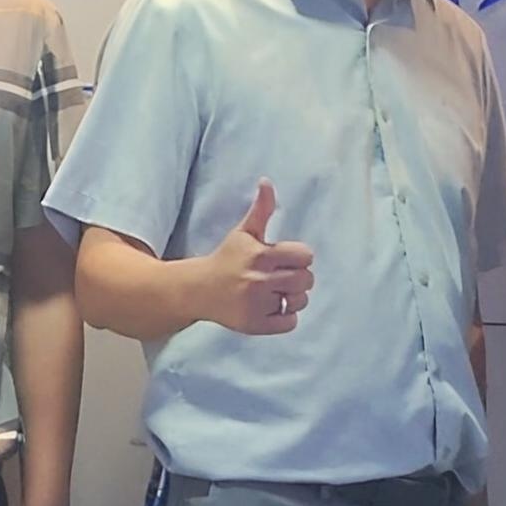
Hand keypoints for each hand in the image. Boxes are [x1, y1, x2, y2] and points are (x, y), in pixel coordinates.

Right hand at [198, 181, 316, 334]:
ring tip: (277, 293)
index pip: (305, 256)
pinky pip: (290, 323)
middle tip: (282, 277)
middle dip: (298, 278)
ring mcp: (257, 304)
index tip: (286, 259)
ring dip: (293, 298)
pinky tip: (271, 309)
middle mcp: (259, 280)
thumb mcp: (243, 233)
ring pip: (300, 302)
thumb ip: (261, 210)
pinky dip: (285, 317)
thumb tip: (266, 181)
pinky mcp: (255, 324)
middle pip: (306, 280)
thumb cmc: (226, 259)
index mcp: (260, 255)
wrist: (198, 290)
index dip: (299, 257)